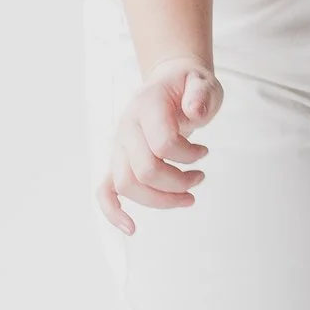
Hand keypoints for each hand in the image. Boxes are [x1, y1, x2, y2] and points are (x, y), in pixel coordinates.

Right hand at [97, 64, 223, 232]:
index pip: (161, 143)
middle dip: (177, 183)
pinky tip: (130, 228)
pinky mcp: (119, 159)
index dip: (186, 156)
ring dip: (160, 199)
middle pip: (144, 170)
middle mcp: (127, 127)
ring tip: (188, 196)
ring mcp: (120, 145)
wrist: (170, 82)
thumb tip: (194, 111)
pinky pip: (105, 189)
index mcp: (146, 106)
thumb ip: (200, 94)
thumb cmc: (187, 86)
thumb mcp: (202, 82)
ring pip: (127, 185)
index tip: (204, 153)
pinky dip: (112, 211)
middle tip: (199, 179)